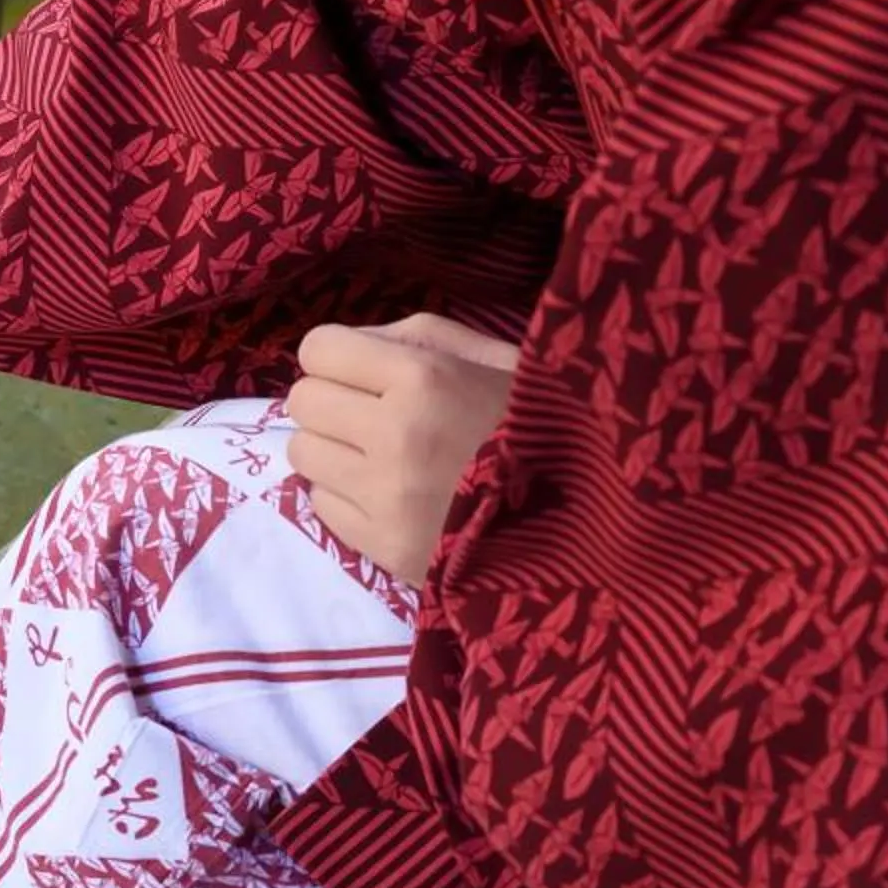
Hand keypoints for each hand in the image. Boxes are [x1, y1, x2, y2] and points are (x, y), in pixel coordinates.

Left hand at [282, 313, 521, 584]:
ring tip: (380, 458)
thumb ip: (416, 338)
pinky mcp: (385, 548)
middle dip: (332, 402)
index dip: (338, 357)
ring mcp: (386, 498)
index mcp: (424, 378)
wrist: (586, 521)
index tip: (365, 373)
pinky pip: (320, 506)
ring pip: (302, 453)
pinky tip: (390, 497)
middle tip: (370, 416)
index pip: (318, 349)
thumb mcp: (491, 357)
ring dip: (334, 450)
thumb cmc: (536, 425)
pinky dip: (346, 498)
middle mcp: (395, 435)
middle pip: (302, 401)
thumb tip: (351, 345)